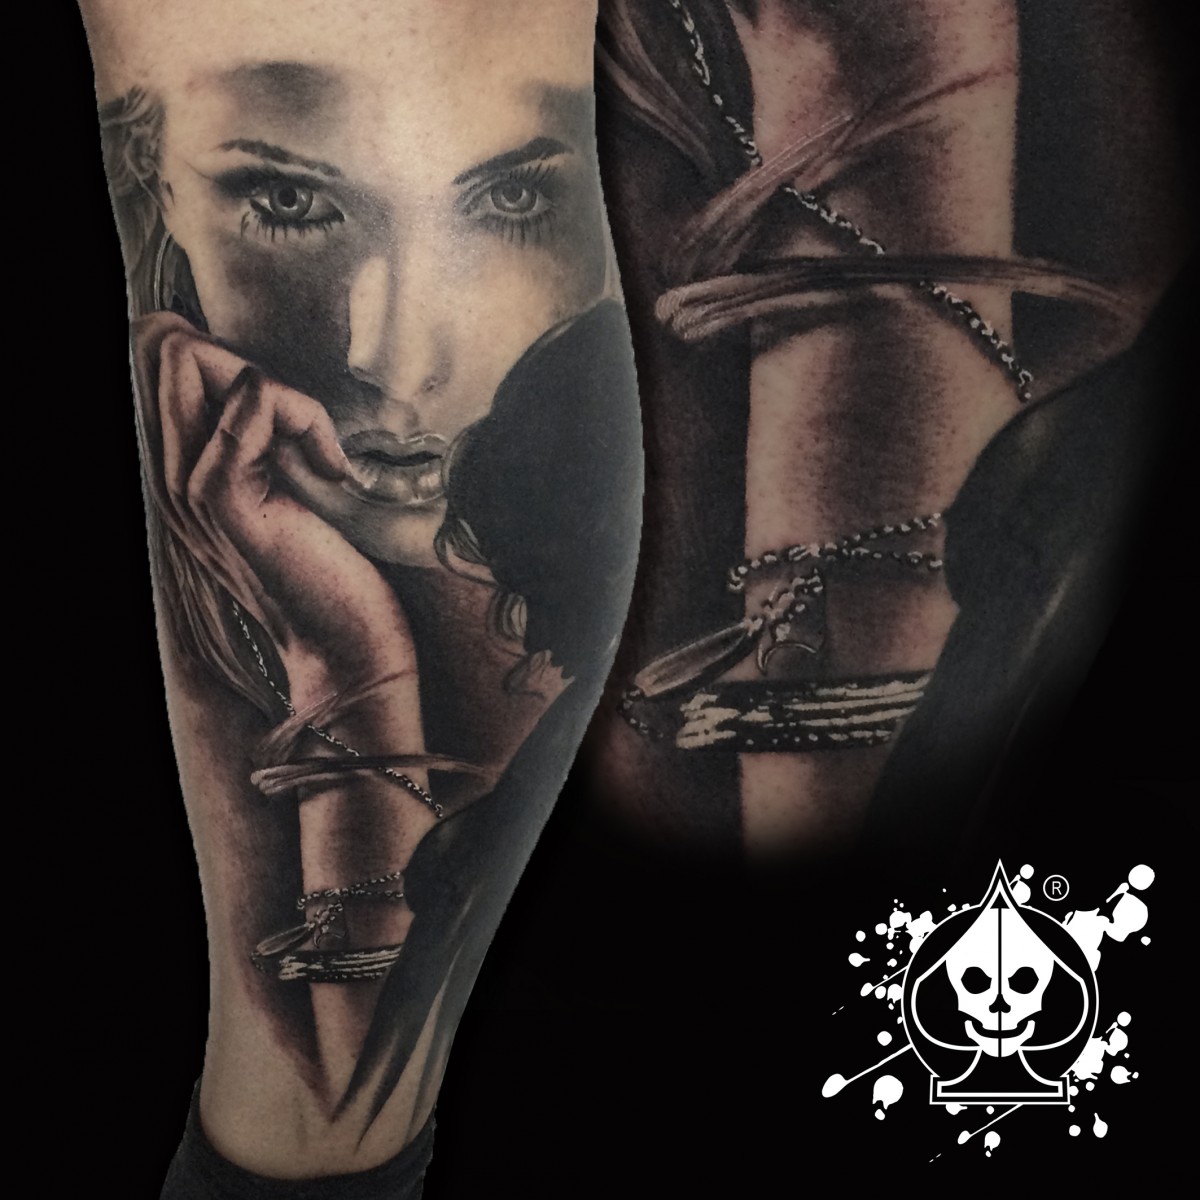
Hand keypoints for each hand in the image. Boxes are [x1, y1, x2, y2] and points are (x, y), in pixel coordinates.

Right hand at [133, 312, 417, 709]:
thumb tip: (260, 369)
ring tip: (317, 450)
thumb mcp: (287, 487)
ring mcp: (187, 489)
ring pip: (188, 360)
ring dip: (276, 388)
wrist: (347, 650)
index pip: (153, 351)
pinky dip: (305, 416)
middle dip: (242, 356)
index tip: (283, 414)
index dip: (222, 352)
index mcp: (177, 468)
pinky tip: (334, 469)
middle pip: (160, 343)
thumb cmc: (330, 568)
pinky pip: (249, 407)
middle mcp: (165, 474)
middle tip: (301, 426)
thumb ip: (261, 433)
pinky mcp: (226, 503)